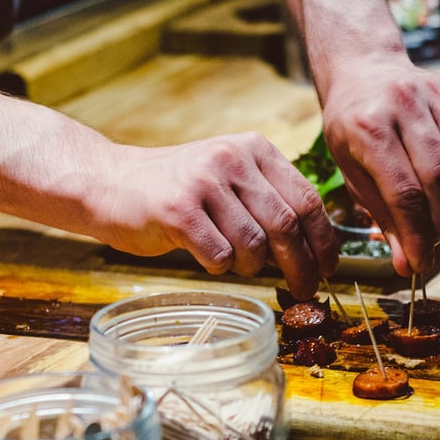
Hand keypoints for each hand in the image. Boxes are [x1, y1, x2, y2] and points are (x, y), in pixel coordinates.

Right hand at [93, 132, 338, 298]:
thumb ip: (267, 201)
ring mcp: (204, 182)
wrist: (110, 183)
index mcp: (254, 149)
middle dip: (301, 266)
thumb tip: (312, 249)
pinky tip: (208, 258)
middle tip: (303, 290)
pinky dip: (219, 267)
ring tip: (238, 263)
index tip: (329, 267)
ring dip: (252, 266)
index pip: (307, 198)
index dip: (324, 240)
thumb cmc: (177, 190)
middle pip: (287, 224)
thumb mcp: (229, 178)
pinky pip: (219, 255)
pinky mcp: (178, 209)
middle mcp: (232, 158)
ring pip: (254, 244)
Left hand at [321, 52, 439, 275]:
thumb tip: (407, 266)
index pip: (403, 193)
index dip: (417, 236)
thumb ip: (381, 216)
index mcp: (367, 129)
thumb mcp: (352, 171)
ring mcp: (435, 90)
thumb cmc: (352, 130)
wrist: (360, 71)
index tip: (419, 263)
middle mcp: (404, 104)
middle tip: (433, 231)